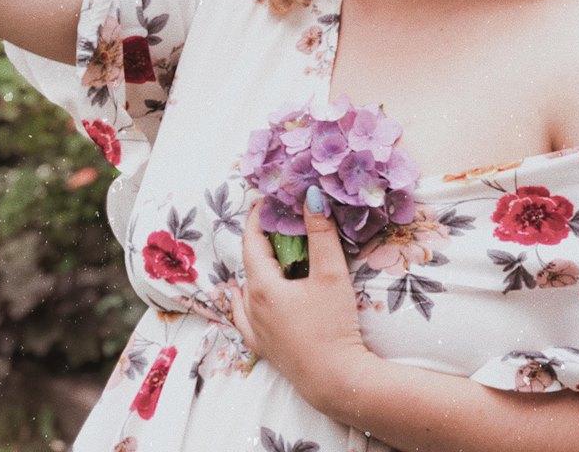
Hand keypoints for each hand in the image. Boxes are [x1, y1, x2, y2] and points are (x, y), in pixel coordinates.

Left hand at [230, 193, 367, 407]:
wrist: (337, 380)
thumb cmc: (333, 326)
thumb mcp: (331, 274)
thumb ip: (321, 234)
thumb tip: (311, 198)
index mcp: (262, 287)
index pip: (252, 241)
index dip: (257, 216)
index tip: (266, 197)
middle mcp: (251, 307)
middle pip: (250, 263)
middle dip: (261, 238)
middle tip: (277, 219)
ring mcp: (255, 329)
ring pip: (246, 289)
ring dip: (256, 267)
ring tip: (271, 252)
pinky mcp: (264, 346)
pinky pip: (244, 316)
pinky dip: (243, 300)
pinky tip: (242, 296)